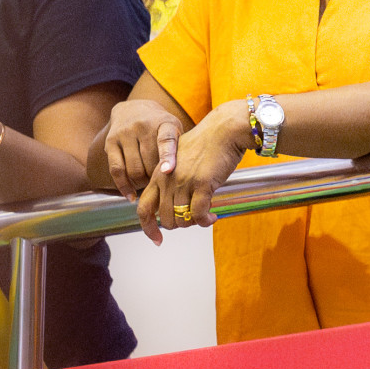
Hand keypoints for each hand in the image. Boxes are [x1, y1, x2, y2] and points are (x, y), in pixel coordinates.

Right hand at [102, 99, 182, 200]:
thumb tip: (183, 178)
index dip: (167, 156)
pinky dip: (123, 186)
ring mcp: (124, 133)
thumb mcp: (175, 129)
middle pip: (148, 162)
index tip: (167, 171)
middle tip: (161, 184)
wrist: (135, 108)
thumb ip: (178, 149)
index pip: (166, 140)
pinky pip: (116, 170)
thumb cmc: (161, 127)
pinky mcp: (110, 142)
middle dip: (155, 177)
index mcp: (164, 123)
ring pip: (133, 169)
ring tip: (148, 185)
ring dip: (141, 182)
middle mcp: (142, 126)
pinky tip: (130, 196)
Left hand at [136, 101, 249, 244]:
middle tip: (192, 221)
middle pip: (165, 218)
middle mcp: (167, 179)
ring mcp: (184, 182)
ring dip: (193, 223)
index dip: (149, 228)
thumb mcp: (180, 158)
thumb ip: (172, 178)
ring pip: (181, 218)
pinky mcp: (202, 184)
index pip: (144, 208)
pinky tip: (213, 217)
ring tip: (204, 217)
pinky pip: (199, 213)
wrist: (225, 129)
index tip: (157, 239)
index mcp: (159, 174)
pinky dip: (205, 220)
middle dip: (179, 225)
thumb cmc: (207, 142)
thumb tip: (175, 202)